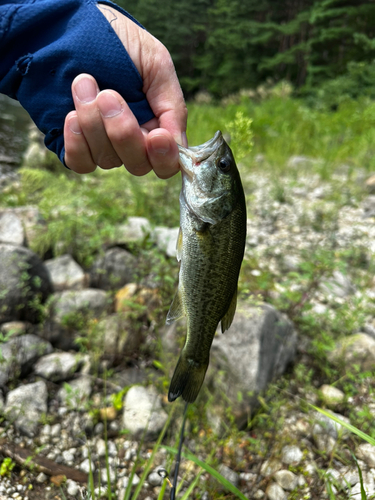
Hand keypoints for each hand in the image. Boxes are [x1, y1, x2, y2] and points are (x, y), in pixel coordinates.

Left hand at [63, 4, 187, 177]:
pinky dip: (77, 142)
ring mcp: (104, 145)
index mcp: (158, 127)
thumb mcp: (157, 64)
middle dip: (123, 133)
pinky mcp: (78, 145)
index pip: (167, 162)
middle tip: (108, 95)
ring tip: (84, 84)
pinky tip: (72, 115)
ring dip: (94, 123)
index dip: (164, 156)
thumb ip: (172, 106)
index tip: (157, 136)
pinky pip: (81, 162)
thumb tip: (178, 145)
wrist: (74, 27)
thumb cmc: (122, 42)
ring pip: (107, 159)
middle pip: (137, 164)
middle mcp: (133, 142)